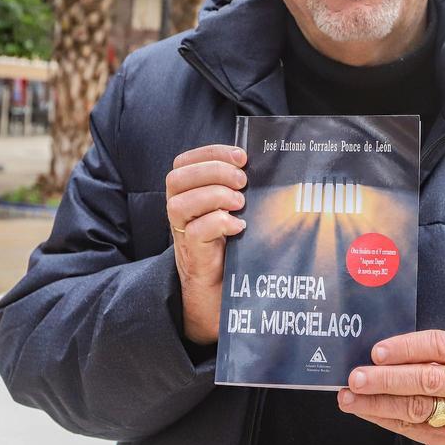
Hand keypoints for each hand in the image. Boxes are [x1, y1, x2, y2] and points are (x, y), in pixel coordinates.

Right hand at [165, 144, 247, 343]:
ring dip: (214, 196)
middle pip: (177, 178)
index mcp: (187, 193)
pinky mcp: (192, 255)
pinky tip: (239, 226)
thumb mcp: (232, 210)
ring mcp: (181, 234)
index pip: (185, 162)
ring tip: (241, 203)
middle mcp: (178, 211)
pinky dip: (219, 223)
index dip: (211, 153)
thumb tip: (266, 164)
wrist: (221, 292)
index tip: (241, 156)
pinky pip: (195, 232)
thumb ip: (238, 188)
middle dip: (213, 171)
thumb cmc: (230, 244)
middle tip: (243, 180)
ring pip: (180, 204)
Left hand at [337, 330, 444, 444]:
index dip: (406, 347)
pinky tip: (362, 409)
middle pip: (427, 379)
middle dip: (387, 378)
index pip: (440, 345)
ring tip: (349, 397)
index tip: (376, 352)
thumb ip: (428, 354)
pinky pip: (409, 427)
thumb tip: (376, 353)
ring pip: (416, 407)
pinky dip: (381, 417)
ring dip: (377, 402)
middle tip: (356, 377)